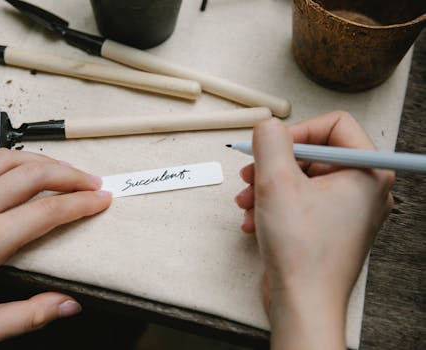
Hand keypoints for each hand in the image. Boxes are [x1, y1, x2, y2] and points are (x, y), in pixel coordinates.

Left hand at [0, 149, 111, 346]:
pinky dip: (9, 160)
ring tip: (64, 171)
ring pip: (8, 158)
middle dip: (71, 175)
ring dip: (43, 161)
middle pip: (34, 174)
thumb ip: (29, 316)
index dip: (82, 203)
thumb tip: (69, 304)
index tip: (101, 200)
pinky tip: (20, 170)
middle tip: (91, 182)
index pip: (48, 211)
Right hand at [235, 112, 393, 349]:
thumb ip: (271, 141)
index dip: (297, 131)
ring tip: (247, 201)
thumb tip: (268, 124)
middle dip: (275, 164)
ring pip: (301, 178)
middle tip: (251, 175)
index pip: (334, 124)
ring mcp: (346, 210)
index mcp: (367, 172)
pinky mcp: (329, 227)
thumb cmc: (302, 253)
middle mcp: (363, 189)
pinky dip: (274, 206)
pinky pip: (300, 201)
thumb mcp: (276, 182)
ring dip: (267, 186)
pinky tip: (253, 220)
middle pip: (313, 153)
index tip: (272, 147)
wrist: (302, 303)